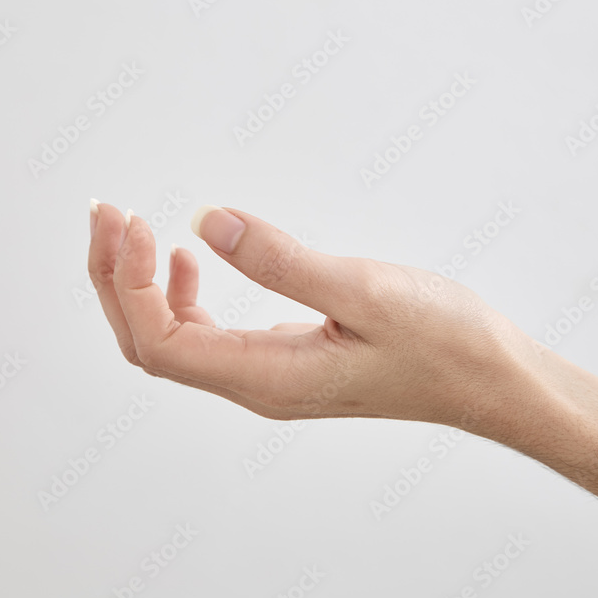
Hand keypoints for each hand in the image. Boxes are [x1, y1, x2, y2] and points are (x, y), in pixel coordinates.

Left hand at [87, 201, 536, 427]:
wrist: (489, 380)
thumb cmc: (443, 342)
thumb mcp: (366, 291)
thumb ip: (281, 261)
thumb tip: (207, 221)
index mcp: (268, 379)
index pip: (160, 343)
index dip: (127, 284)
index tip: (134, 220)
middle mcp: (257, 387)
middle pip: (151, 344)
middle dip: (116, 280)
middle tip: (108, 211)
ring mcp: (269, 377)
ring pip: (174, 339)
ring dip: (142, 285)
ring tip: (134, 229)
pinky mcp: (285, 360)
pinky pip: (208, 335)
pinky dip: (183, 295)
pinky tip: (190, 260)